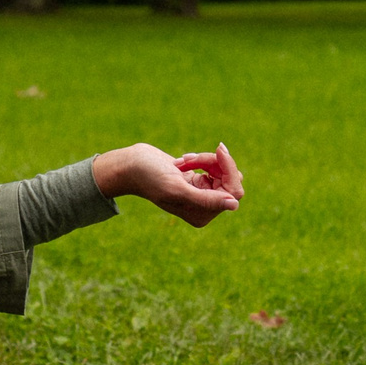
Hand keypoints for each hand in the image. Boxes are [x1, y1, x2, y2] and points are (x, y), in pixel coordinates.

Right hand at [92, 143, 243, 227]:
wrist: (131, 165)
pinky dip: (199, 158)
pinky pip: (214, 166)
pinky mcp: (198, 180)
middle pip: (231, 179)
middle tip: (190, 157)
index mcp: (201, 215)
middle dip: (213, 163)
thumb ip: (206, 199)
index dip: (230, 169)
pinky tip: (180, 161)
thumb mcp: (177, 188)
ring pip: (223, 170)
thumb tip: (234, 205)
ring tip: (182, 160)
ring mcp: (202, 194)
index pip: (234, 192)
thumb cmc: (149, 177)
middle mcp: (204, 208)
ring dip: (204, 159)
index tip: (218, 150)